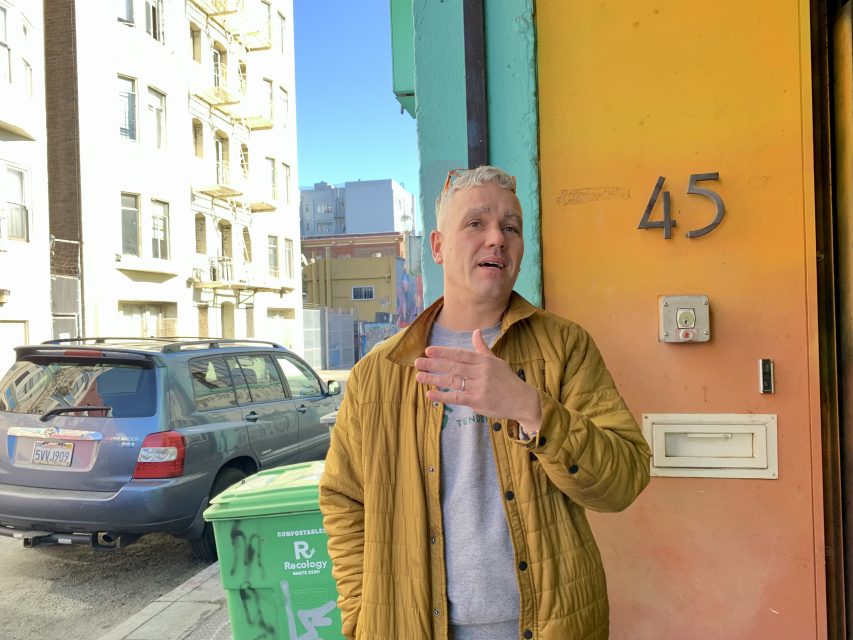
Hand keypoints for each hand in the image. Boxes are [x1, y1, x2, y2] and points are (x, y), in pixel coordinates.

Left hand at [414, 329, 541, 430]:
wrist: (523, 400)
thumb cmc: (507, 380)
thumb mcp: (497, 362)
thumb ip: (482, 349)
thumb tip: (476, 331)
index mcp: (484, 360)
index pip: (460, 354)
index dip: (443, 352)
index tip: (428, 350)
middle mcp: (481, 372)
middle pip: (453, 366)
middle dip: (433, 364)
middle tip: (417, 363)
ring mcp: (479, 386)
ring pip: (452, 381)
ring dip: (434, 379)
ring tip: (419, 377)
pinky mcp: (478, 401)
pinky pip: (457, 397)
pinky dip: (442, 396)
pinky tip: (430, 393)